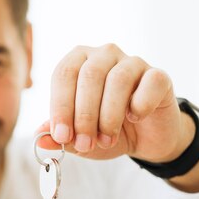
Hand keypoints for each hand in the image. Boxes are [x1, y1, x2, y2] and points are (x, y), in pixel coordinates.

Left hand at [38, 44, 193, 162]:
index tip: (62, 136)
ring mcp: (133, 62)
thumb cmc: (106, 131)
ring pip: (117, 80)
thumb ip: (60, 137)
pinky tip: (135, 118)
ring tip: (107, 140)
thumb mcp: (79, 139)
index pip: (63, 74)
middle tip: (85, 143)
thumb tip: (40, 137)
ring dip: (109, 116)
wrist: (145, 139)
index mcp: (78, 62)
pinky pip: (149, 83)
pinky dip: (140, 105)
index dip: (60, 107)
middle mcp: (104, 55)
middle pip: (89, 75)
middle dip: (84, 115)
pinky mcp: (158, 76)